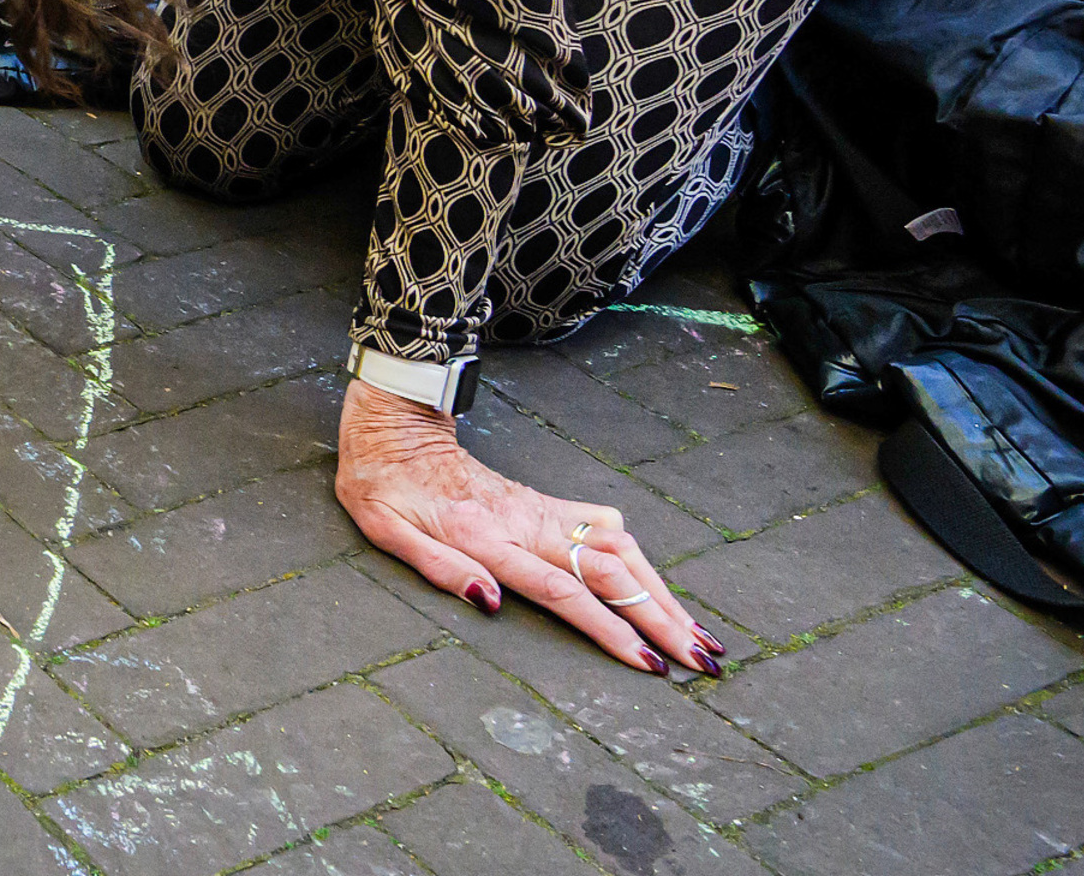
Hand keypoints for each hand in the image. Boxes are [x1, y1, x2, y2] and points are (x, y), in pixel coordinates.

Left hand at [334, 383, 725, 675]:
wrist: (392, 421)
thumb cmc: (381, 483)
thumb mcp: (384, 529)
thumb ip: (437, 567)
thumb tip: (488, 603)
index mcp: (485, 536)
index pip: (560, 589)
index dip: (607, 627)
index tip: (647, 663)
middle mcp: (524, 521)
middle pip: (610, 571)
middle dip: (660, 618)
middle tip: (701, 660)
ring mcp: (541, 509)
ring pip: (621, 546)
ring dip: (663, 592)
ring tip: (698, 634)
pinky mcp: (547, 503)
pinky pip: (608, 529)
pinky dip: (644, 562)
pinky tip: (661, 588)